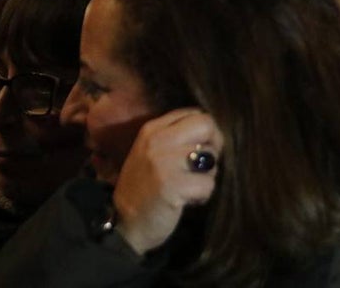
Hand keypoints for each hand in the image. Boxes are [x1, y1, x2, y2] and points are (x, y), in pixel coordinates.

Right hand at [112, 108, 223, 254]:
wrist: (124, 225)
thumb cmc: (145, 188)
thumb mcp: (152, 153)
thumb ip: (177, 136)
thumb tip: (213, 129)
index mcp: (152, 129)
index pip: (194, 113)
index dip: (206, 130)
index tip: (201, 148)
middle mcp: (157, 141)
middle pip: (207, 125)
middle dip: (215, 145)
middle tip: (204, 165)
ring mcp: (164, 162)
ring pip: (211, 156)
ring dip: (208, 175)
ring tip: (190, 185)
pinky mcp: (172, 186)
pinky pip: (208, 183)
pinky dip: (203, 195)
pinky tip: (188, 200)